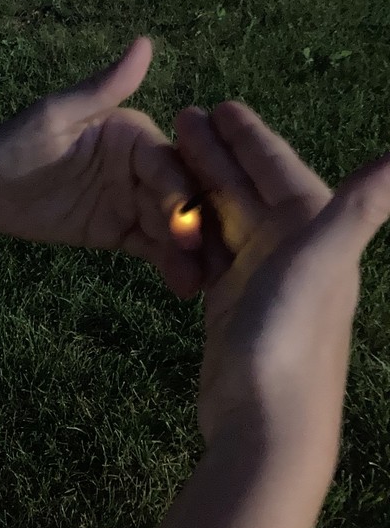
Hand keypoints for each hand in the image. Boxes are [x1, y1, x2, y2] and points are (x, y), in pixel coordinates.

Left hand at [0, 37, 203, 298]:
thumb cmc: (15, 140)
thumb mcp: (55, 115)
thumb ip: (102, 88)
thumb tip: (144, 43)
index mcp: (134, 134)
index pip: (167, 164)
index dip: (181, 192)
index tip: (189, 222)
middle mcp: (142, 166)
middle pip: (179, 199)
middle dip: (197, 228)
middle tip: (212, 260)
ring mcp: (133, 201)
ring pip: (171, 227)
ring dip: (191, 253)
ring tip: (203, 282)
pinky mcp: (119, 231)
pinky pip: (151, 247)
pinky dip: (170, 265)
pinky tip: (186, 286)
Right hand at [175, 101, 389, 444]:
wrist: (267, 420)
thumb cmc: (293, 338)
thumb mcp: (321, 260)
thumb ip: (362, 204)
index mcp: (314, 228)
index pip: (277, 167)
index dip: (249, 137)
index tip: (220, 106)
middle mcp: (293, 247)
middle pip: (248, 186)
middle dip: (218, 151)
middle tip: (181, 117)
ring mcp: (261, 275)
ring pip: (226, 215)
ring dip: (200, 186)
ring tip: (165, 161)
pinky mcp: (232, 302)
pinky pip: (211, 250)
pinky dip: (192, 228)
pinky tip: (172, 219)